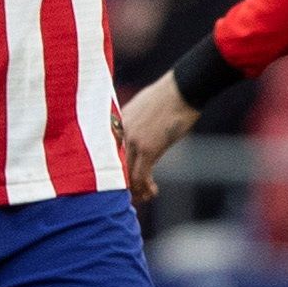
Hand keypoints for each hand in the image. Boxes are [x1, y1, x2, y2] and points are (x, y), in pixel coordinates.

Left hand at [119, 73, 198, 209]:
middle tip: (132, 195)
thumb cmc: (166, 96)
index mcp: (115, 123)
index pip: (105, 152)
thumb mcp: (140, 108)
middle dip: (122, 184)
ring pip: (126, 174)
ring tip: (143, 197)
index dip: (113, 169)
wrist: (182, 89)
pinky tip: (153, 192)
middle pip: (113, 166)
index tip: (119, 181)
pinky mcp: (148, 148)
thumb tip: (134, 136)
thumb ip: (132, 123)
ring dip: (135, 190)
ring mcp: (132, 141)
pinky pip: (141, 175)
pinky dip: (145, 187)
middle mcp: (119, 132)